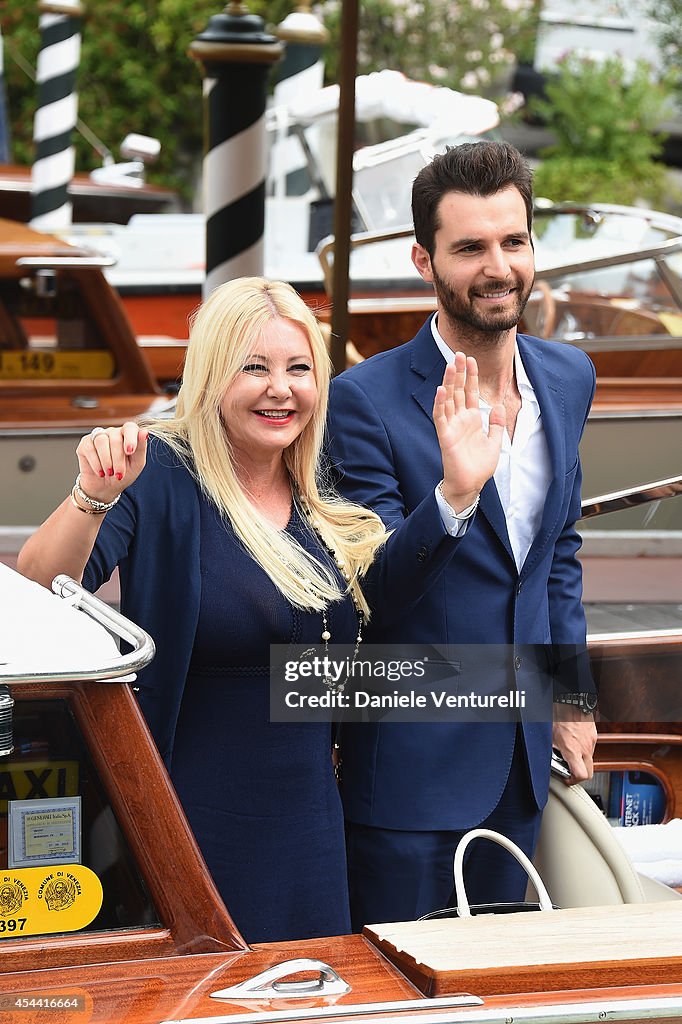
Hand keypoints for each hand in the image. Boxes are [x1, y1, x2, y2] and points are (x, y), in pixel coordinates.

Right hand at [75, 422, 147, 501]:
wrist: (105, 487)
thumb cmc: (123, 474)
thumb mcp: (136, 464)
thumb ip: (141, 448)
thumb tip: (144, 432)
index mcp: (127, 435)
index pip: (130, 427)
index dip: (130, 438)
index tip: (130, 451)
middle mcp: (113, 433)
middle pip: (115, 438)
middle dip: (118, 459)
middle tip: (119, 474)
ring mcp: (98, 436)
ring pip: (101, 441)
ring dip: (107, 461)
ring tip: (109, 473)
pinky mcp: (85, 444)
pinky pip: (90, 448)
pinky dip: (96, 463)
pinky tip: (100, 472)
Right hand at [433, 354, 505, 512]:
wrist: (471, 484)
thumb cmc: (479, 466)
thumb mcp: (495, 442)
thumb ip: (497, 424)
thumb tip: (500, 405)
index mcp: (472, 419)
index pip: (471, 392)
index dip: (471, 376)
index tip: (471, 359)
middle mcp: (460, 419)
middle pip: (459, 391)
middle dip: (459, 372)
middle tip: (459, 353)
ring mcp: (452, 426)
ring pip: (448, 399)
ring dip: (449, 382)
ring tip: (450, 365)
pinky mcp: (445, 435)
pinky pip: (441, 416)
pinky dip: (440, 403)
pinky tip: (442, 390)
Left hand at [552, 704, 596, 784]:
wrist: (571, 700)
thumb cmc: (559, 715)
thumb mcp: (549, 737)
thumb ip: (551, 752)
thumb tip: (548, 760)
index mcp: (573, 749)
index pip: (581, 776)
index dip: (573, 780)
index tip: (566, 778)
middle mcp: (585, 747)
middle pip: (589, 772)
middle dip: (579, 775)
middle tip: (569, 770)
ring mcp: (591, 741)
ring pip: (590, 759)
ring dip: (580, 760)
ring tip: (569, 752)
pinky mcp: (593, 734)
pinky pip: (590, 747)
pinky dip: (582, 749)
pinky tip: (573, 741)